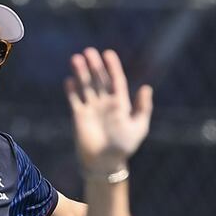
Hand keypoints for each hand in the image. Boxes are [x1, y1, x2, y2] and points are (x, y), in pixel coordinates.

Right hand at [65, 48, 152, 172]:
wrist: (105, 163)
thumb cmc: (124, 146)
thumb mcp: (138, 127)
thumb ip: (142, 108)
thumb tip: (146, 87)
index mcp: (120, 103)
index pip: (116, 80)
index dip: (112, 67)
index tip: (108, 54)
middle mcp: (105, 102)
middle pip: (98, 79)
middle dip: (94, 66)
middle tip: (88, 52)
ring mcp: (91, 108)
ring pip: (85, 86)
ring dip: (81, 73)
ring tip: (76, 59)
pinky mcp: (79, 116)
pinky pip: (74, 99)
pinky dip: (71, 90)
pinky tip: (69, 80)